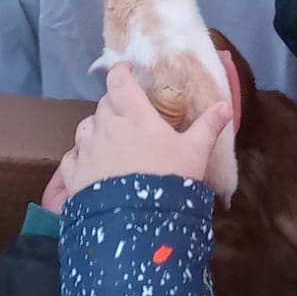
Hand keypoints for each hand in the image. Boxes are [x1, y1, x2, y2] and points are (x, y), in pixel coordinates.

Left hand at [56, 63, 231, 195]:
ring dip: (96, 128)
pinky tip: (90, 164)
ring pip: (85, 127)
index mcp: (135, 116)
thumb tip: (225, 106)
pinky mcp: (74, 174)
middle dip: (114, 105)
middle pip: (103, 104)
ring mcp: (87, 150)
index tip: (127, 72)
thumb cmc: (171, 180)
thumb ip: (208, 126)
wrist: (142, 224)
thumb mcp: (196, 153)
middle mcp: (107, 127)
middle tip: (127, 116)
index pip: (119, 82)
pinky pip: (71, 156)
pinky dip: (80, 156)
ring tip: (109, 141)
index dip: (121, 72)